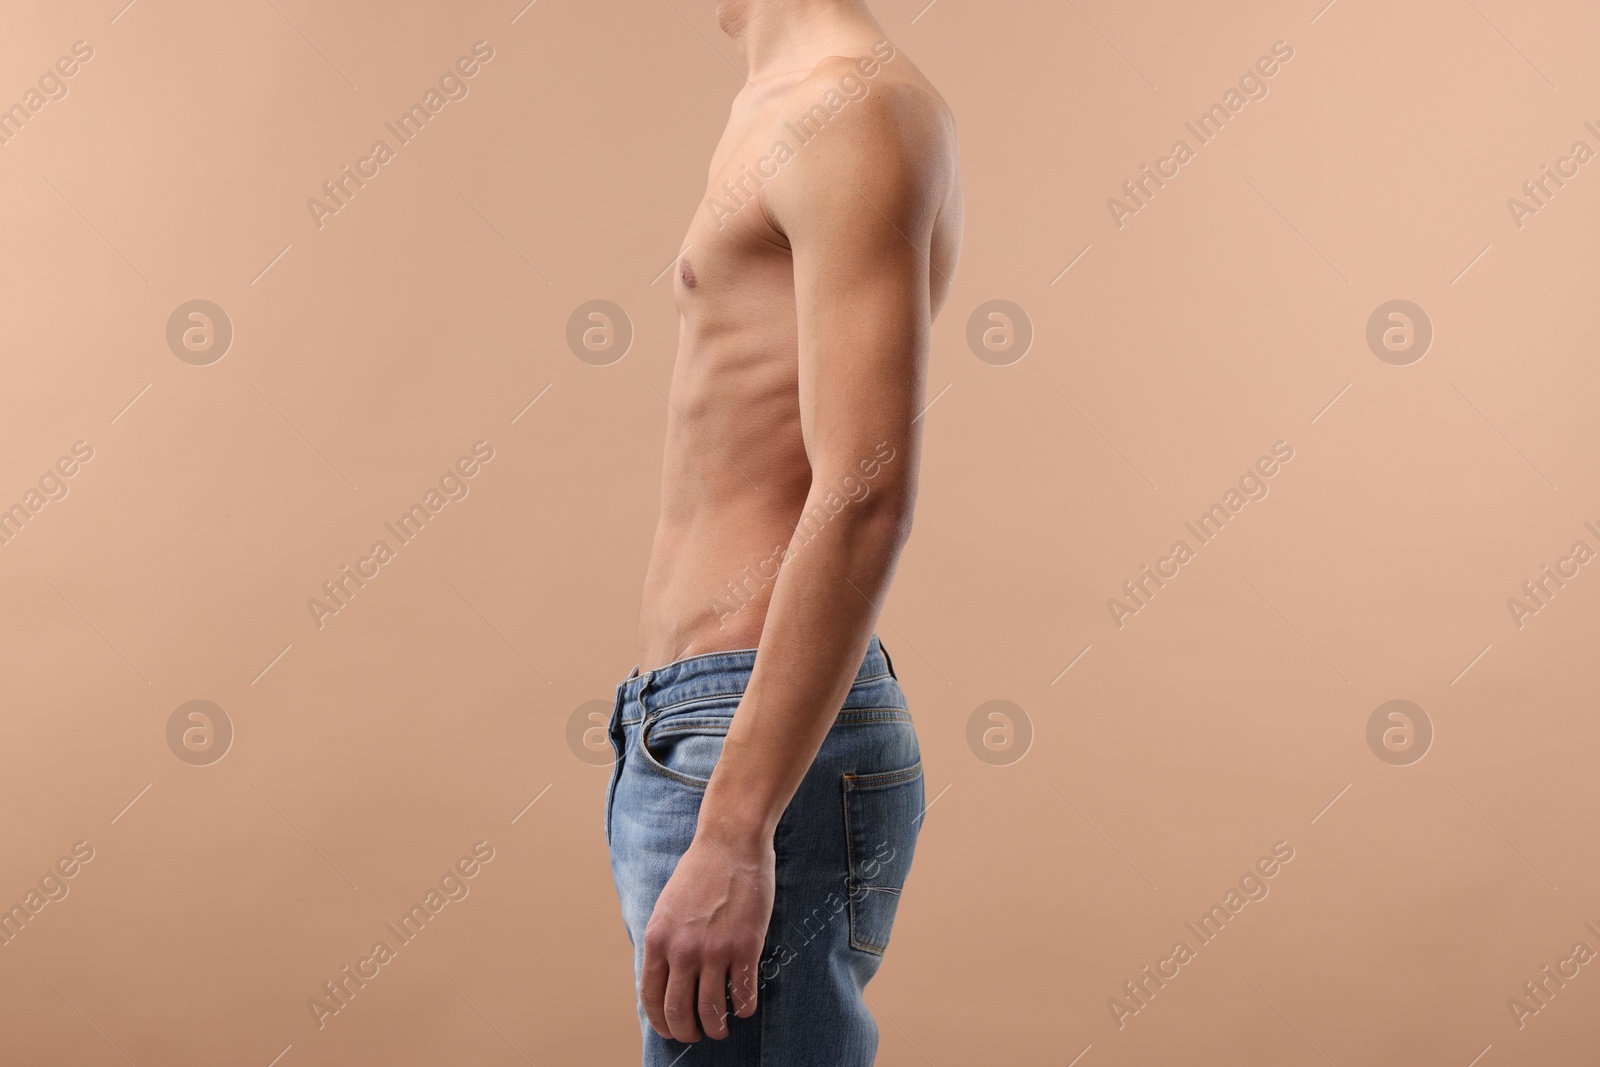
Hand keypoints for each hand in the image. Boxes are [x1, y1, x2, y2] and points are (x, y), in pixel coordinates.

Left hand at [640, 830, 774, 1041]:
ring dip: (716, 1027)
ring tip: (720, 1029)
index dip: (660, 1022)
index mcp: (658, 940)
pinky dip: (743, 1008)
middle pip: (679, 1011)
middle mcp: (683, 950)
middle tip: (696, 1035)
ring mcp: (715, 951)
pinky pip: (742, 994)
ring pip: (711, 1010)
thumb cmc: (698, 872)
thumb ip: (663, 943)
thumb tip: (663, 979)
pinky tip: (743, 1008)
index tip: (670, 1030)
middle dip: (687, 1032)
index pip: (651, 997)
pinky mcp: (745, 948)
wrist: (730, 845)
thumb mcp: (665, 908)